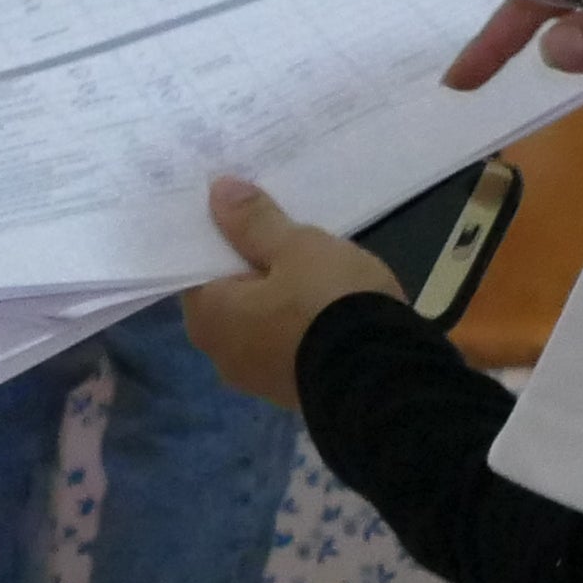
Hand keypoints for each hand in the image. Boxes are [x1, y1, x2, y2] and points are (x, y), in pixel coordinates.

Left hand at [185, 177, 400, 409]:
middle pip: (228, 299)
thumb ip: (254, 222)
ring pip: (259, 323)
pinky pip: (286, 345)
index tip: (240, 215)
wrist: (385, 376)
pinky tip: (322, 303)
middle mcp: (222, 356)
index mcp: (209, 319)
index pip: (197, 268)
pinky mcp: (294, 391)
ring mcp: (259, 380)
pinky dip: (296, 324)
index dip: (219, 239)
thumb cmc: (327, 302)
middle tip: (278, 234)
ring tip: (308, 266)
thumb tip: (217, 191)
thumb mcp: (296, 248)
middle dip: (250, 270)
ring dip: (276, 300)